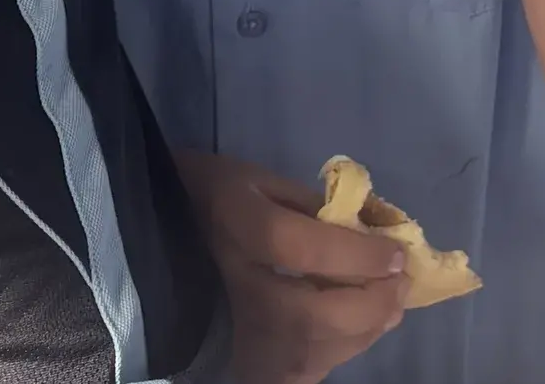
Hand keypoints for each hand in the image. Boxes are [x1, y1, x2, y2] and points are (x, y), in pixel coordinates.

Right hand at [178, 154, 407, 383]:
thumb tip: (365, 227)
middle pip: (315, 313)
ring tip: (388, 303)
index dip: (356, 252)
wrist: (142, 248)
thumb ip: (307, 203)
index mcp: (231, 224)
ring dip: (366, 327)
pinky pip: (306, 369)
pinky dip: (339, 348)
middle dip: (372, 301)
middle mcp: (232, 288)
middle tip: (402, 282)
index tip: (397, 251)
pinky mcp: (245, 365)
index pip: (299, 246)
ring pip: (317, 350)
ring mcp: (238, 335)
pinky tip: (352, 326)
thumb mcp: (251, 180)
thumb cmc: (201, 201)